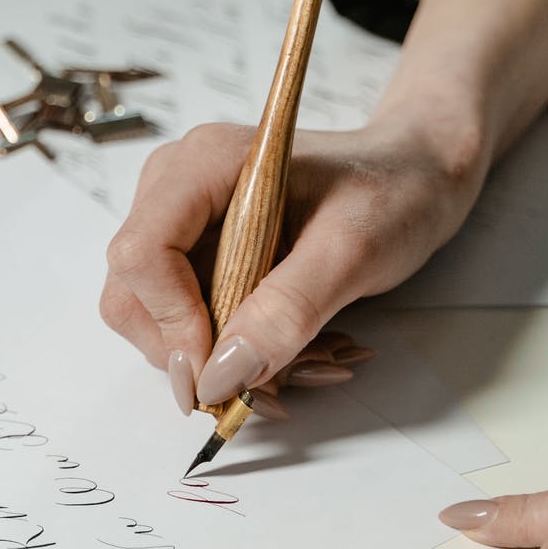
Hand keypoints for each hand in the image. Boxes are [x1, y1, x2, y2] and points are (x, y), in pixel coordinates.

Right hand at [100, 113, 486, 414]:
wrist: (415, 176)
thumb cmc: (392, 192)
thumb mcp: (353, 251)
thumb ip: (286, 311)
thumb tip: (220, 376)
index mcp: (201, 165)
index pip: (140, 254)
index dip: (171, 323)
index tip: (222, 374)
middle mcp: (173, 187)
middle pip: (133, 294)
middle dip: (190, 352)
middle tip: (268, 384)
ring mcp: (179, 222)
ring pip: (152, 317)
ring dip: (215, 359)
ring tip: (295, 360)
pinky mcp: (194, 253)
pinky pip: (183, 320)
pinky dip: (229, 349)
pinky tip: (284, 347)